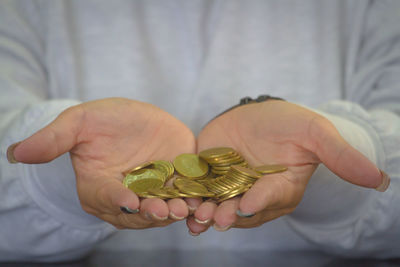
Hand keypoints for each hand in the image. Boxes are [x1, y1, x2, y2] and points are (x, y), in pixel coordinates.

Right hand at [8, 98, 195, 228]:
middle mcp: (125, 196)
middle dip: (148, 213)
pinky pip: (183, 199)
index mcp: (97, 185)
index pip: (104, 196)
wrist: (135, 118)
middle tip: (160, 210)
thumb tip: (15, 153)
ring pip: (161, 210)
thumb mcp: (79, 122)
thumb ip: (54, 139)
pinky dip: (192, 204)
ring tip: (184, 209)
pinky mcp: (175, 185)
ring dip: (172, 212)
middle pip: (135, 213)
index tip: (126, 200)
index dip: (114, 198)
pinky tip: (201, 205)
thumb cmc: (103, 120)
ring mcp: (152, 192)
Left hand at [187, 100, 384, 233]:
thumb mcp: (315, 133)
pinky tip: (180, 205)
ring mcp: (230, 188)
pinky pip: (200, 193)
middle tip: (216, 216)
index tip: (246, 203)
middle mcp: (256, 195)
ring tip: (195, 216)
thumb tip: (382, 179)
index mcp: (283, 188)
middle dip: (228, 215)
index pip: (272, 198)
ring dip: (206, 214)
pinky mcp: (210, 178)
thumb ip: (340, 155)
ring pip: (218, 208)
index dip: (260, 201)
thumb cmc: (290, 123)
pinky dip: (190, 200)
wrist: (260, 115)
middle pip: (241, 212)